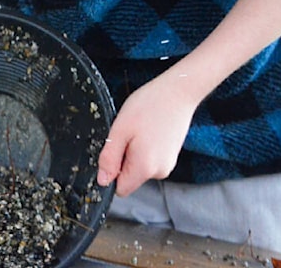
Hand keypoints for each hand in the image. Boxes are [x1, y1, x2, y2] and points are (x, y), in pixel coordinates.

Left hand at [96, 71, 198, 195]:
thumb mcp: (120, 129)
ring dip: (133, 151)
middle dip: (123, 159)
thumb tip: (102, 181)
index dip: (111, 172)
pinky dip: (145, 147)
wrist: (178, 91)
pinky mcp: (171, 155)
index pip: (120, 189)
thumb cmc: (149, 105)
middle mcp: (160, 171)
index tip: (115, 150)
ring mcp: (168, 164)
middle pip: (130, 177)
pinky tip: (149, 129)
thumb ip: (109, 158)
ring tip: (140, 129)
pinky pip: (149, 159)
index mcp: (145, 168)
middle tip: (128, 134)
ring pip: (139, 167)